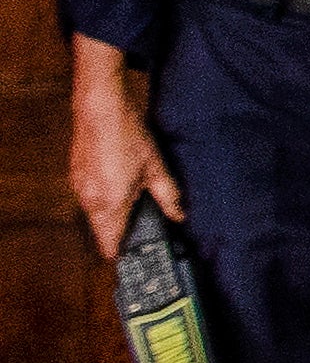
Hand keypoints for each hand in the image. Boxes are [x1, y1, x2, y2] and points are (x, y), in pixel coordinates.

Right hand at [67, 57, 181, 264]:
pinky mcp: (76, 175)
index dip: (124, 252)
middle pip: (103, 231)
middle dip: (122, 233)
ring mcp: (78, 187)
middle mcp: (88, 201)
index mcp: (108, 204)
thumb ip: (168, 196)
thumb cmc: (128, 136)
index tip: (141, 255)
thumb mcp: (156, 168)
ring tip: (138, 207)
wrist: (99, 107)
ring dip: (114, 215)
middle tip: (147, 230)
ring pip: (96, 214)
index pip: (110, 244)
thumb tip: (179, 216)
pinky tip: (123, 187)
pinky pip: (91, 198)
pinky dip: (105, 199)